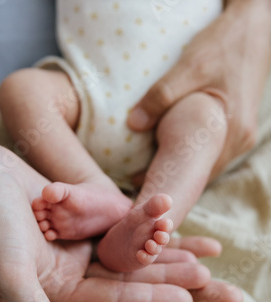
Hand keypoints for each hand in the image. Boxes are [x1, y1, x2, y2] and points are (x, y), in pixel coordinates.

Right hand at [0, 234, 241, 301]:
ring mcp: (88, 254)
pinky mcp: (97, 228)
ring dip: (176, 270)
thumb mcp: (5, 276)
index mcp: (57, 301)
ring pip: (141, 266)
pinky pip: (137, 235)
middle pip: (133, 301)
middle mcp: (77, 282)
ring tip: (214, 278)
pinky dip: (165, 237)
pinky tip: (196, 241)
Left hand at [127, 0, 270, 177]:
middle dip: (174, 181)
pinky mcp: (237, 128)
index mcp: (233, 132)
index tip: (145, 189)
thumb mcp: (190, 66)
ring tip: (151, 171)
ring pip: (207, 164)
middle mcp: (240, 141)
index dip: (171, 184)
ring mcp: (241, 136)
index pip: (199, 174)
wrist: (254, 25)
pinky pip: (211, 151)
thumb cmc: (224, 44)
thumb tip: (133, 124)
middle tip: (142, 184)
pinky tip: (171, 154)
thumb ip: (161, 95)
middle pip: (203, 173)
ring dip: (182, 170)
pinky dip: (192, 156)